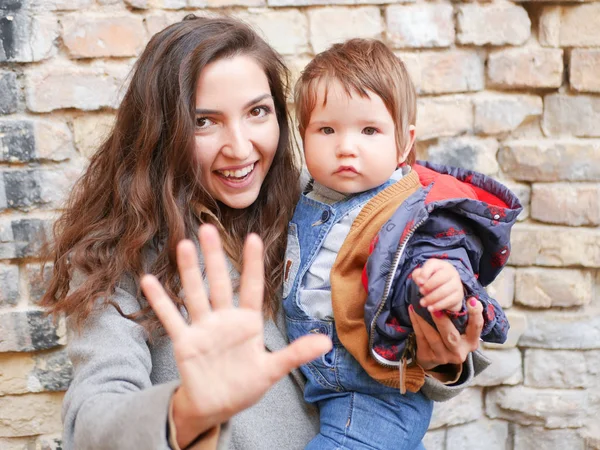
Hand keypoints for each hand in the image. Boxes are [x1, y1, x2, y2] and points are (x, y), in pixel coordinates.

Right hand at [140, 225, 331, 447]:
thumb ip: (296, 354)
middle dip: (215, 257)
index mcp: (248, 322)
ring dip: (189, 271)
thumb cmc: (245, 385)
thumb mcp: (272, 371)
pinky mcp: (185, 342)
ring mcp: (203, 328)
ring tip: (183, 245)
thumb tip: (327, 342)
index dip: (251, 264)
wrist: (216, 407)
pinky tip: (149, 280)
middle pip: (219, 283)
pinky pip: (171, 318)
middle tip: (208, 228)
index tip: (253, 238)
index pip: (251, 287)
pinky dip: (160, 301)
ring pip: (195, 294)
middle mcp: (224, 319)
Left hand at [408, 297, 482, 370]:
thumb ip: (461, 317)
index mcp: (471, 342)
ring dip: (424, 320)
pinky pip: (420, 336)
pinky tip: (412, 310)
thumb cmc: (448, 337)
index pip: (476, 327)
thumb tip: (457, 293)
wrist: (431, 358)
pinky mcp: (428, 356)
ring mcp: (443, 356)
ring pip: (433, 337)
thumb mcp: (459, 330)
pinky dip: (416, 322)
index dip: (475, 314)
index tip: (471, 300)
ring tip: (419, 305)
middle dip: (443, 321)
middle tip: (436, 307)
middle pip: (452, 336)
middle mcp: (459, 351)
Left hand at [412, 258, 462, 311]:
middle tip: (421, 292)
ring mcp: (457, 284)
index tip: (419, 282)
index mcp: (440, 265)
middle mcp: (451, 272)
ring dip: (431, 298)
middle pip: (440, 277)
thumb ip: (418, 275)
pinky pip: (449, 301)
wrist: (445, 293)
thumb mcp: (422, 277)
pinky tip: (430, 308)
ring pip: (444, 291)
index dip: (424, 273)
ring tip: (423, 303)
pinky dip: (438, 305)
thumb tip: (420, 281)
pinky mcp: (459, 296)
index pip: (432, 264)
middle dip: (428, 286)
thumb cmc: (431, 281)